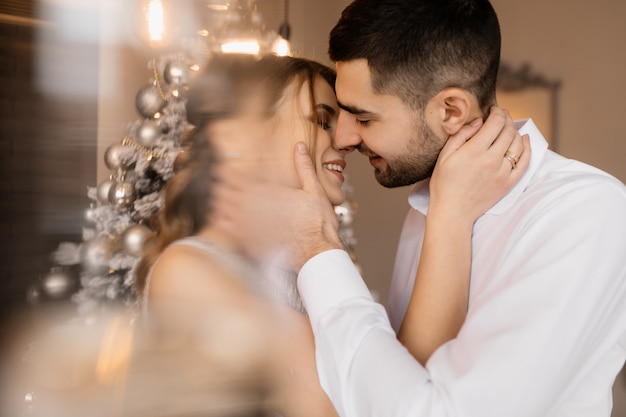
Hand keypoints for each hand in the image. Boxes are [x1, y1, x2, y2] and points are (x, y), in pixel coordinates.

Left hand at [212, 142, 342, 270]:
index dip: (224, 171)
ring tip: (225, 202)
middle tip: (225, 186)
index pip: (229, 175)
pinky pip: (220, 229)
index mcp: (263, 190)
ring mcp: (243, 225)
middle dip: (220, 187)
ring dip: (218, 204)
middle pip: (219, 191)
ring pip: (217, 209)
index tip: (225, 170)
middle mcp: (248, 206)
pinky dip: (220, 223)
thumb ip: (304, 166)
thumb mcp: (315, 190)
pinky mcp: (243, 242)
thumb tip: (300, 145)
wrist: (316, 253)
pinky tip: (227, 221)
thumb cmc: (317, 223)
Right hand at [429, 106, 530, 224]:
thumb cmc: (444, 184)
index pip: (495, 122)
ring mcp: (503, 172)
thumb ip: (460, 135)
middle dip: (506, 118)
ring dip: (515, 131)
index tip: (493, 109)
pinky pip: (524, 162)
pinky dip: (527, 148)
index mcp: (474, 151)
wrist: (453, 212)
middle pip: (508, 130)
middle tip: (501, 116)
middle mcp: (492, 160)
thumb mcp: (444, 156)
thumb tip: (478, 121)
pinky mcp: (508, 183)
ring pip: (518, 143)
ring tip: (508, 128)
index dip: (497, 111)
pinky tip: (524, 140)